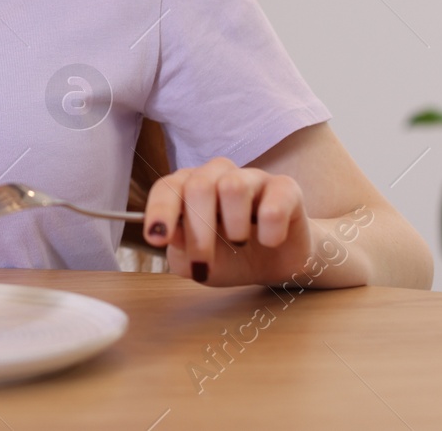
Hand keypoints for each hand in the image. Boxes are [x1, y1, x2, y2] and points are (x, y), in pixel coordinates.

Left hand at [143, 157, 313, 286]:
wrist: (277, 265)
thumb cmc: (231, 257)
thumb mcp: (198, 262)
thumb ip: (180, 248)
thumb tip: (168, 232)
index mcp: (188, 187)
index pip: (167, 188)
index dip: (159, 211)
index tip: (156, 238)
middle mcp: (217, 175)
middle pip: (199, 186)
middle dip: (198, 231)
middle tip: (204, 264)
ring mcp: (252, 177)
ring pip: (233, 186)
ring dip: (234, 226)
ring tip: (240, 241)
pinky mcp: (285, 188)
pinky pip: (273, 204)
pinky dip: (269, 230)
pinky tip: (269, 241)